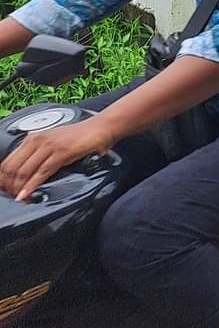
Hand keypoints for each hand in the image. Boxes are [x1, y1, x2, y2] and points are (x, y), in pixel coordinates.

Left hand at [0, 117, 115, 201]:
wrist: (100, 128)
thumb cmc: (79, 137)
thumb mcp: (52, 143)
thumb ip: (37, 155)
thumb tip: (24, 176)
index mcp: (32, 138)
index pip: (7, 162)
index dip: (3, 180)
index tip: (5, 191)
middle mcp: (37, 140)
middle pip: (12, 168)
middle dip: (9, 187)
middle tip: (13, 198)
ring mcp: (49, 146)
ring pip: (24, 172)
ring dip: (19, 189)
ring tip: (20, 199)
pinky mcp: (62, 152)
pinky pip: (41, 172)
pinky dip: (31, 186)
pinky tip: (27, 195)